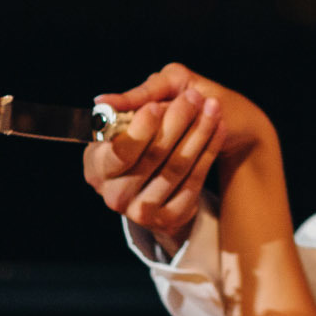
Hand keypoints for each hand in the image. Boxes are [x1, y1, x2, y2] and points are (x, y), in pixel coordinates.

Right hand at [82, 64, 237, 252]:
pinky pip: (194, 181)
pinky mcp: (169, 218)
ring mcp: (141, 211)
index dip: (139, 130)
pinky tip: (219, 128)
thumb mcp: (135, 113)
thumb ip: (127, 104)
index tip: (156, 106)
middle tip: (195, 97)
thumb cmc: (150, 131)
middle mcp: (113, 194)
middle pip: (151, 158)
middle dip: (176, 122)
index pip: (119, 152)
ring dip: (198, 133)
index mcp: (96, 166)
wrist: (174, 168)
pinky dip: (208, 151)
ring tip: (212, 107)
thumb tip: (103, 101)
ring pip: (176, 167)